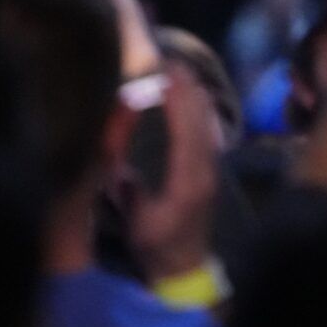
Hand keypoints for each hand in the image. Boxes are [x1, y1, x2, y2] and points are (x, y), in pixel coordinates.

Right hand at [124, 62, 219, 281]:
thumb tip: (113, 157)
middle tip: (171, 61)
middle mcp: (205, 170)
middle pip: (201, 121)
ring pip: (209, 123)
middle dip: (188, 90)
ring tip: (180, 71)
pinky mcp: (211, 170)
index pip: (186, 132)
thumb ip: (127, 188)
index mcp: (187, 181)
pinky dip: (200, 110)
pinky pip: (209, 132)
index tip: (167, 76)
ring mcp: (212, 169)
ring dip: (196, 96)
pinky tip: (193, 97)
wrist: (185, 266)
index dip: (178, 102)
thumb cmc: (156, 245)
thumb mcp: (137, 218)